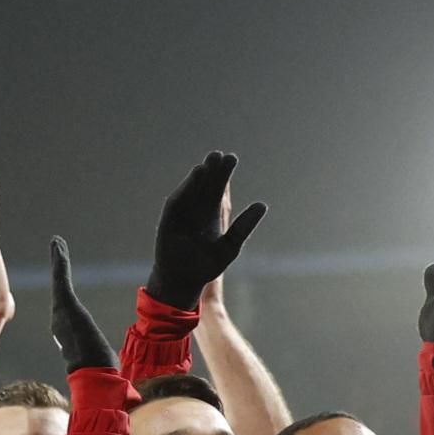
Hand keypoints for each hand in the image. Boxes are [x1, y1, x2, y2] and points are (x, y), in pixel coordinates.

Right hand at [47, 239, 116, 373]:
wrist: (91, 371)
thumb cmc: (97, 369)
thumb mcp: (100, 359)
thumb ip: (101, 358)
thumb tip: (112, 367)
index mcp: (66, 329)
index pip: (63, 302)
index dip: (62, 286)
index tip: (60, 276)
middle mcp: (59, 317)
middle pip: (59, 286)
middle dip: (58, 266)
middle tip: (56, 248)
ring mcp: (61, 310)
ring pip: (59, 278)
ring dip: (58, 259)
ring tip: (57, 242)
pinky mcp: (65, 303)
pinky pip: (61, 277)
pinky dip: (59, 260)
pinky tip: (58, 244)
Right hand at [147, 151, 267, 309]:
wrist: (184, 280)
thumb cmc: (206, 265)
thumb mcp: (231, 246)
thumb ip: (244, 227)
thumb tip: (262, 205)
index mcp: (213, 214)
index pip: (219, 189)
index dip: (224, 174)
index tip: (231, 158)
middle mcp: (197, 210)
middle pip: (207, 185)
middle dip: (213, 170)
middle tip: (222, 154)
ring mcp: (183, 213)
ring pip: (193, 189)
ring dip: (201, 175)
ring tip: (210, 160)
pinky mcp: (170, 219)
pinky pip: (180, 199)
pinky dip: (187, 187)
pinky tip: (197, 175)